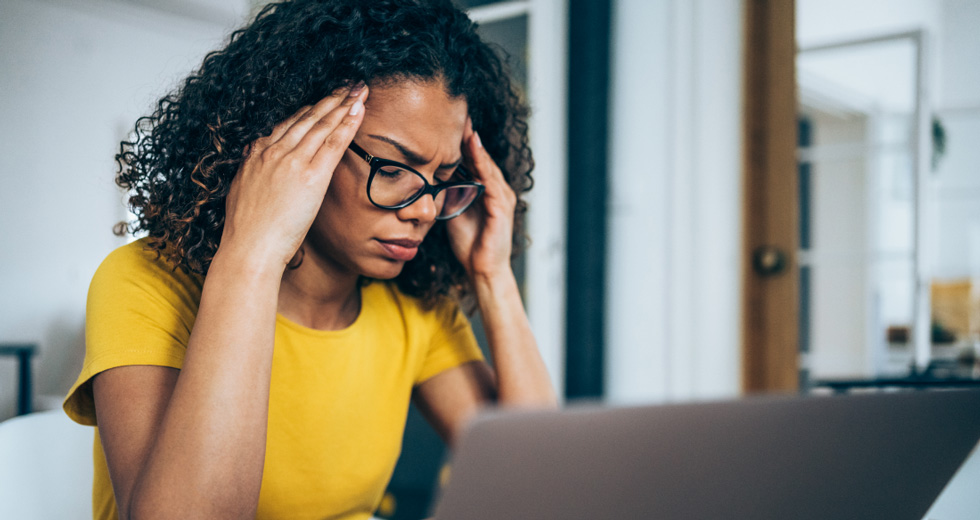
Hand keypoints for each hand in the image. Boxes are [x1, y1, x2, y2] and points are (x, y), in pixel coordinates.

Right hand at [220, 85, 367, 268]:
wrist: (249, 249)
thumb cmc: (246, 233)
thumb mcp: (241, 195)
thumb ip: (252, 176)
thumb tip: (255, 167)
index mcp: (256, 156)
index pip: (287, 125)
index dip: (307, 111)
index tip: (321, 101)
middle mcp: (273, 152)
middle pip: (306, 118)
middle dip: (329, 99)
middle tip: (346, 85)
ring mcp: (292, 161)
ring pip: (322, 125)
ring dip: (343, 104)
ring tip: (358, 90)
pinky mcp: (311, 175)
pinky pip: (333, 142)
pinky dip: (347, 123)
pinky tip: (359, 110)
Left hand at [446, 118, 517, 280]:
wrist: (482, 270)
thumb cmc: (471, 244)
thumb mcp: (455, 211)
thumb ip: (449, 194)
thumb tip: (432, 178)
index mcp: (486, 190)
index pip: (475, 160)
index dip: (463, 142)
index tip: (449, 123)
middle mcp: (497, 190)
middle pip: (482, 157)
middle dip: (470, 137)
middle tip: (458, 114)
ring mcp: (502, 197)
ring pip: (487, 165)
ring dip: (476, 145)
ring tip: (465, 125)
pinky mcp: (502, 207)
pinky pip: (490, 180)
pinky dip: (482, 163)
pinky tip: (473, 148)